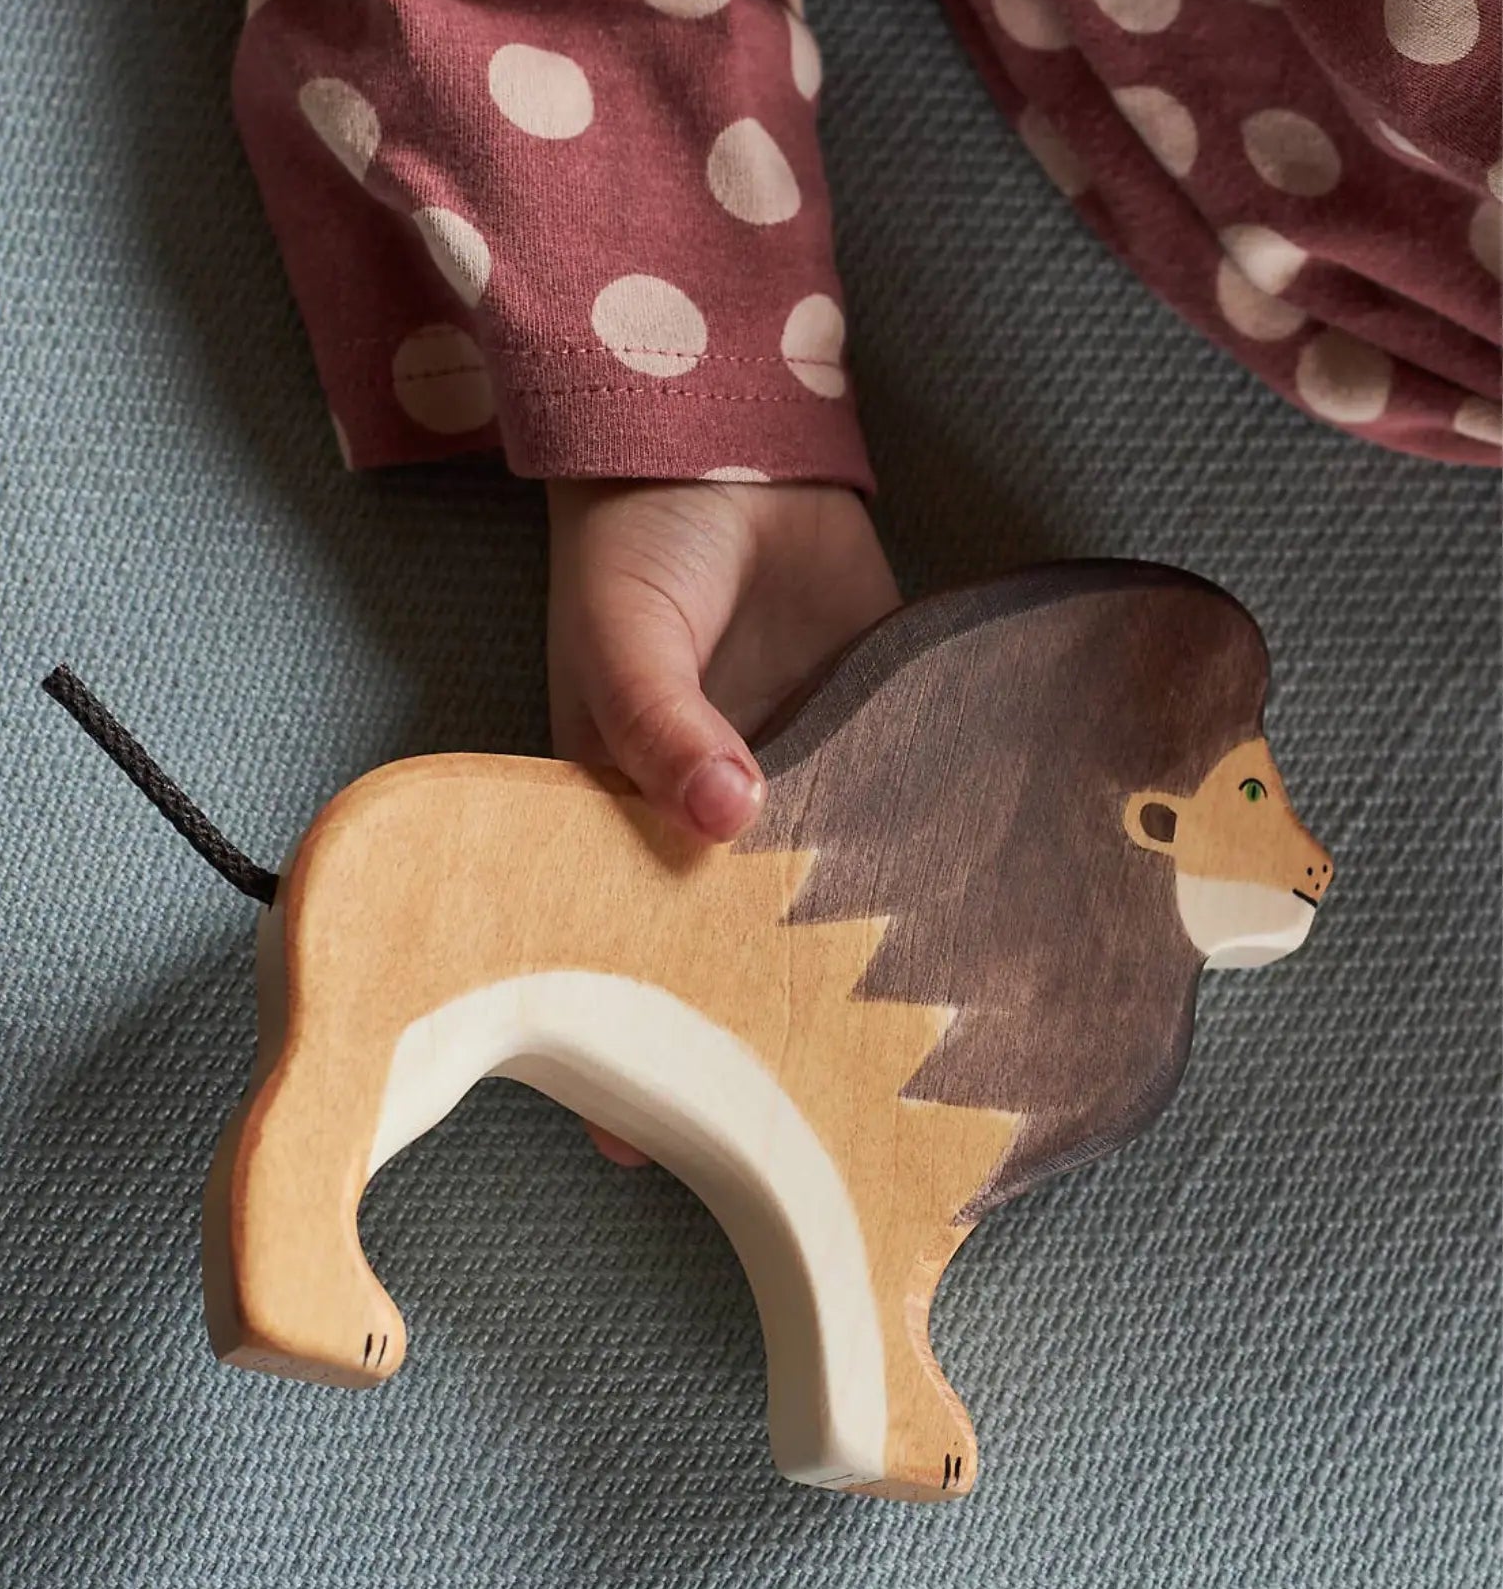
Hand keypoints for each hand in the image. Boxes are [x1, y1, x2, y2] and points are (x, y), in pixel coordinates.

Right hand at [546, 477, 899, 1163]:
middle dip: (762, 1025)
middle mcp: (712, 821)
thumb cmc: (637, 547)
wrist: (726, 449)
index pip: (617, 948)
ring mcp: (798, 782)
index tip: (645, 1140)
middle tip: (814, 1114)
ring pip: (823, 893)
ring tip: (905, 1051)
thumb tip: (725, 815)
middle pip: (733, 944)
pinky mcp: (870, 732)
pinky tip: (972, 914)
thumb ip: (660, 719)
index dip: (623, 1041)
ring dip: (857, 957)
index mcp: (623, 815)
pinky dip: (925, 858)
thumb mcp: (623, 632)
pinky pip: (896, 806)